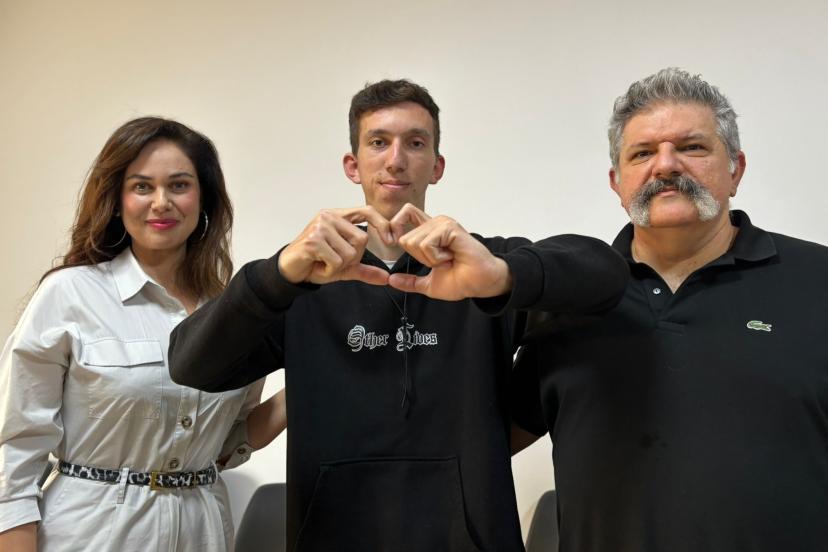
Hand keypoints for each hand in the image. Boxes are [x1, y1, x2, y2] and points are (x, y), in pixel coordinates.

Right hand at [279, 207, 392, 285]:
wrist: (291, 270)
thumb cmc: (316, 263)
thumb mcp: (344, 266)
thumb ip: (364, 269)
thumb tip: (386, 278)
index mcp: (338, 216)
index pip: (367, 211)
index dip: (382, 224)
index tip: (391, 241)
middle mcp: (329, 217)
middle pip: (362, 239)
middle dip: (353, 257)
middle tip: (335, 260)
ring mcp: (320, 227)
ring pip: (350, 252)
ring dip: (340, 265)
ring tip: (324, 262)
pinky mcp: (313, 241)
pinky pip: (336, 261)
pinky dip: (330, 270)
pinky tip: (318, 265)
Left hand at [387, 207, 512, 299]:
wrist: (480, 283)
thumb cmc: (461, 280)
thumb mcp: (428, 284)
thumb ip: (410, 282)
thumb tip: (391, 280)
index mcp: (429, 233)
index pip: (405, 214)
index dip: (395, 226)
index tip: (396, 244)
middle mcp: (435, 224)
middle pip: (404, 238)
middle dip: (419, 259)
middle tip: (441, 261)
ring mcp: (442, 223)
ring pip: (414, 243)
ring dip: (430, 259)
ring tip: (448, 259)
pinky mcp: (449, 227)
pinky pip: (426, 244)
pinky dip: (436, 257)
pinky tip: (451, 256)